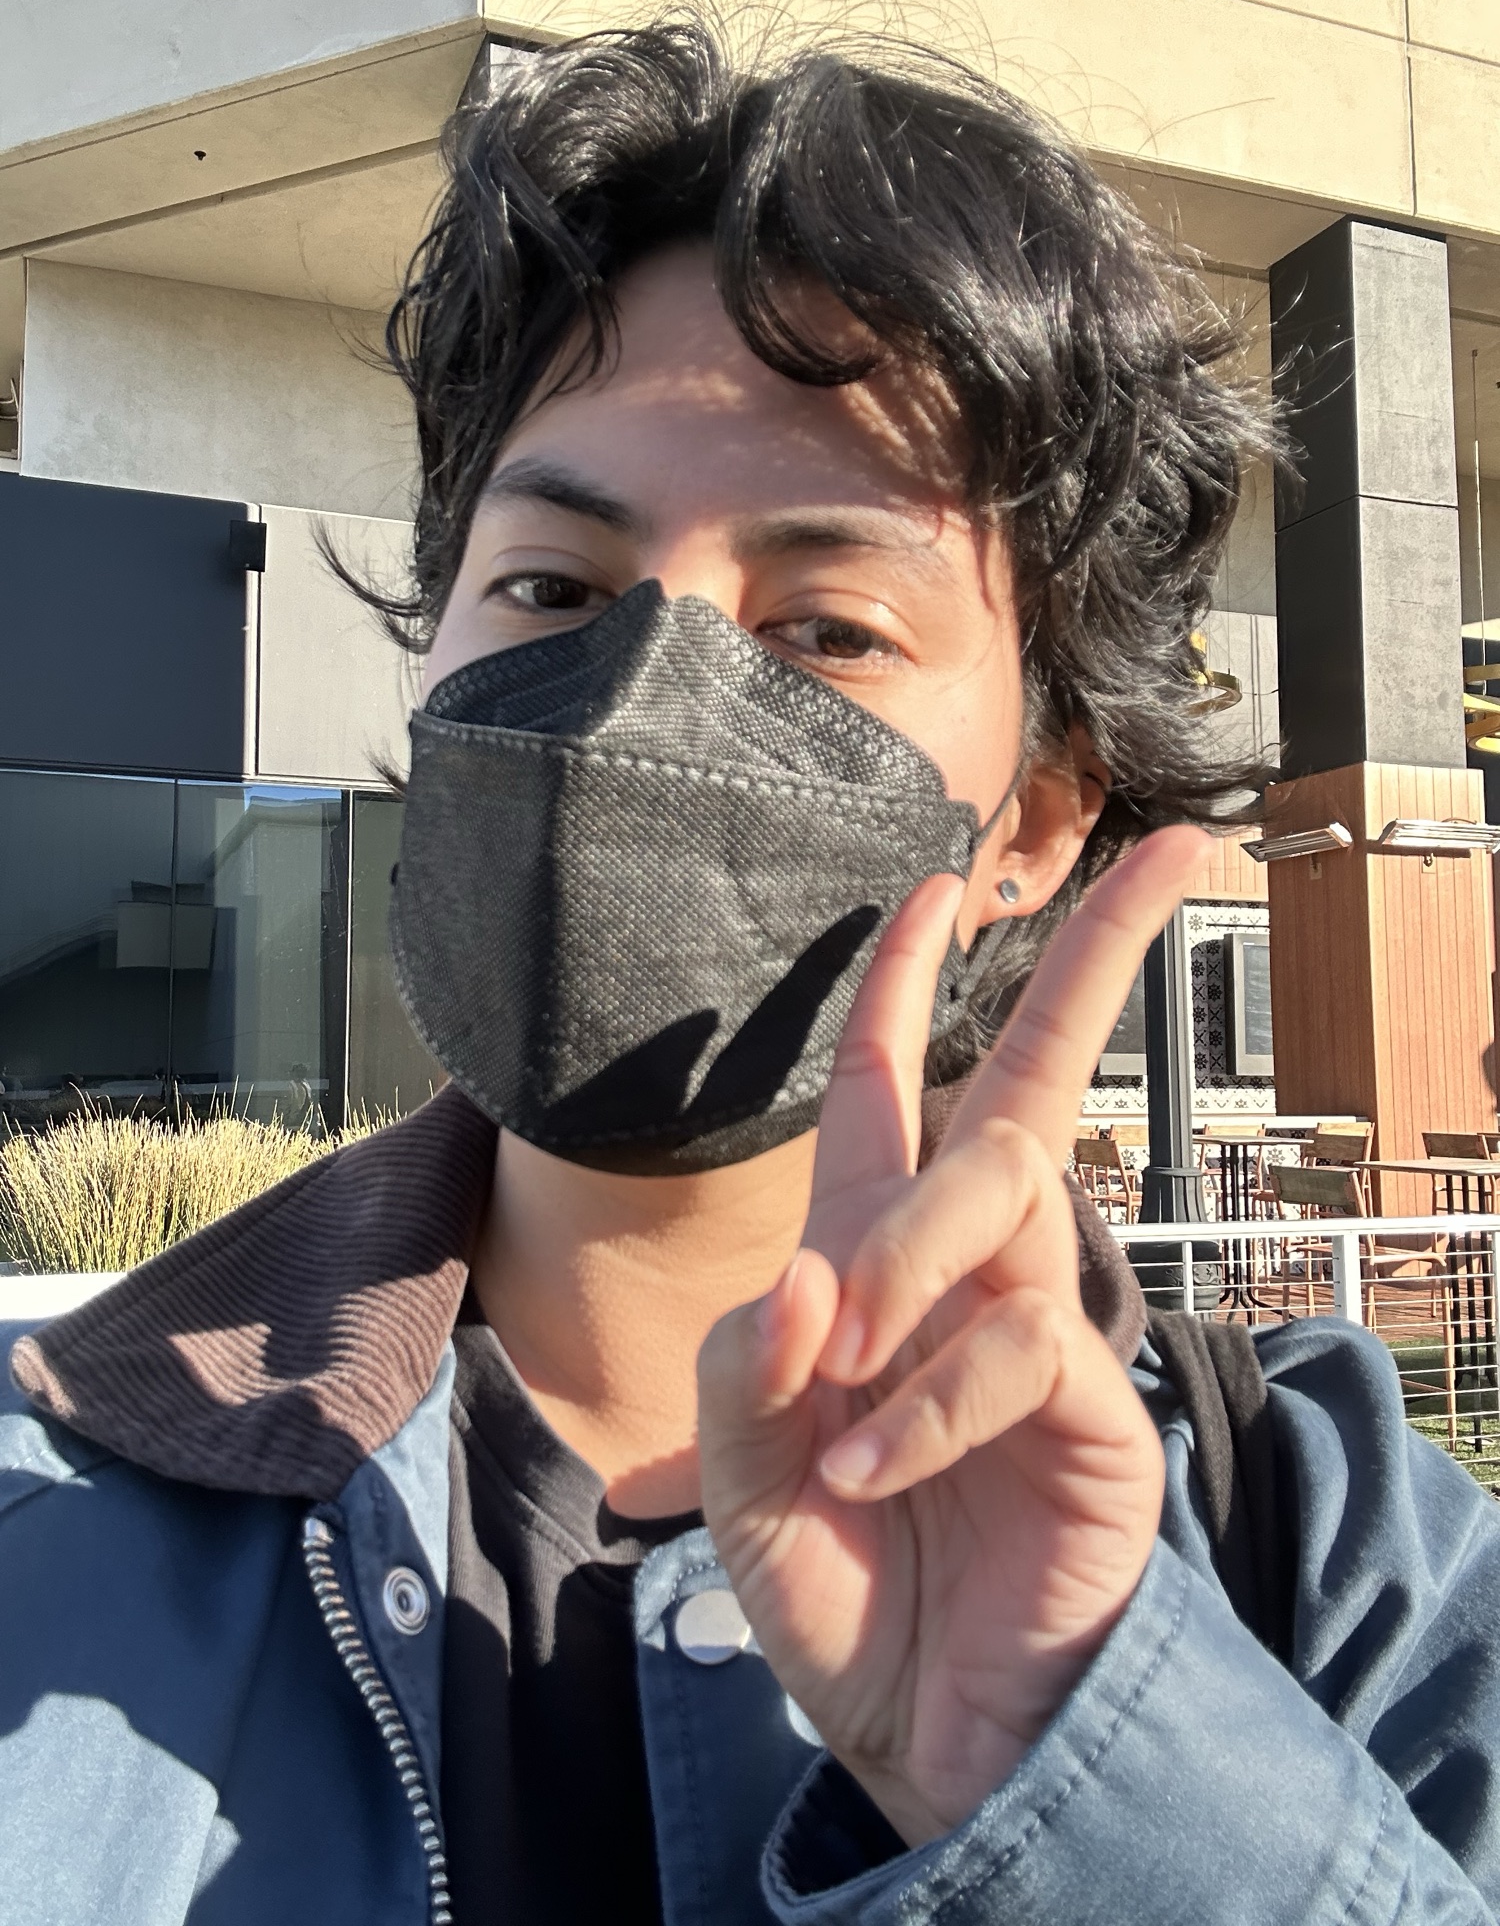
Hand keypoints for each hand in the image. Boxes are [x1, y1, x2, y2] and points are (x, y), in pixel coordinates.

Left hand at [697, 827, 1210, 1846]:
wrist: (922, 1733)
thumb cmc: (833, 1587)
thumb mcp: (741, 1481)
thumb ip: (745, 1375)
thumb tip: (805, 1274)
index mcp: (870, 1265)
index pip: (888, 1094)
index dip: (903, 989)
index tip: (939, 885)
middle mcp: (962, 1271)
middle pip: (1029, 1080)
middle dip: (1093, 959)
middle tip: (1179, 848)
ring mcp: (1033, 1326)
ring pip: (1002, 1193)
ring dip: (907, 1264)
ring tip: (840, 1413)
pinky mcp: (1085, 1403)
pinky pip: (1009, 1344)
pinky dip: (926, 1401)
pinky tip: (872, 1469)